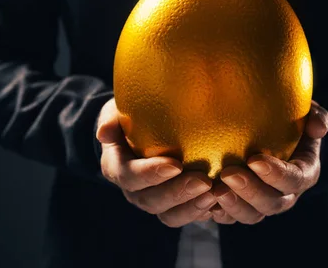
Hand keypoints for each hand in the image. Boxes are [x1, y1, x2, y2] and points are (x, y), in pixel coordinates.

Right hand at [96, 98, 217, 226]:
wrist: (140, 133)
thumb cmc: (130, 117)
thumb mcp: (116, 111)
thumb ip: (111, 118)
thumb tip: (103, 131)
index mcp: (118, 168)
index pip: (130, 177)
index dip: (151, 174)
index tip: (175, 164)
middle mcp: (135, 191)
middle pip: (152, 202)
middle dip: (178, 193)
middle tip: (205, 180)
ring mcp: (156, 201)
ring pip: (170, 215)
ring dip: (193, 207)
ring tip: (216, 193)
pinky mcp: (176, 205)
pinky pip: (189, 216)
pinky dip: (206, 212)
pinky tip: (224, 201)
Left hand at [210, 100, 327, 224]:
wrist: (264, 126)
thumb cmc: (286, 115)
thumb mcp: (304, 109)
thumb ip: (315, 114)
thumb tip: (319, 128)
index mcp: (304, 172)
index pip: (296, 179)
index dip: (277, 174)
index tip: (255, 159)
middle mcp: (285, 193)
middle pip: (272, 203)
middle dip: (251, 192)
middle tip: (228, 173)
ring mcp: (262, 203)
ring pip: (252, 215)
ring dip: (234, 206)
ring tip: (215, 190)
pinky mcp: (240, 206)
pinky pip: (230, 217)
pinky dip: (218, 213)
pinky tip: (204, 200)